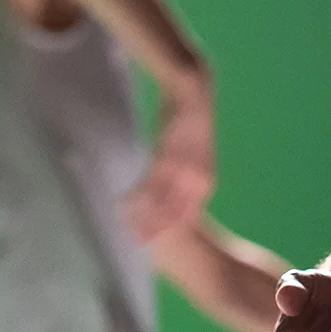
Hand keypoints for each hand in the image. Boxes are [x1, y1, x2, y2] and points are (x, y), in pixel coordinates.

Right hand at [124, 83, 213, 243]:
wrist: (192, 88)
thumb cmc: (187, 120)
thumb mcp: (190, 154)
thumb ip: (180, 176)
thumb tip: (167, 190)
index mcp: (205, 182)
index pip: (187, 216)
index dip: (169, 231)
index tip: (153, 243)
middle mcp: (198, 179)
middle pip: (175, 214)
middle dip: (155, 230)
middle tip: (136, 243)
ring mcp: (185, 168)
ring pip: (162, 201)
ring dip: (143, 216)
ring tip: (125, 226)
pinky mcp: (170, 153)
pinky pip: (152, 180)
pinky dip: (139, 194)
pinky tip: (125, 201)